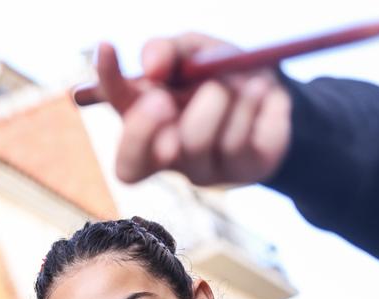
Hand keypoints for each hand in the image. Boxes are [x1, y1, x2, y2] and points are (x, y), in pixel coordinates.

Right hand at [76, 36, 292, 185]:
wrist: (269, 85)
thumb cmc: (215, 69)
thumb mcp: (188, 51)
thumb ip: (165, 51)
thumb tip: (152, 69)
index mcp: (146, 125)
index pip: (120, 134)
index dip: (110, 90)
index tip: (109, 47)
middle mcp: (172, 157)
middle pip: (140, 163)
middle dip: (148, 126)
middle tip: (165, 96)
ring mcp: (209, 170)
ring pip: (201, 145)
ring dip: (223, 100)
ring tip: (244, 79)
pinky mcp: (248, 169)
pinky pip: (247, 144)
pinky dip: (258, 107)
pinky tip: (263, 93)